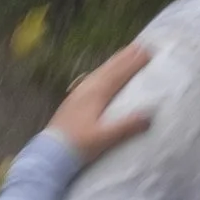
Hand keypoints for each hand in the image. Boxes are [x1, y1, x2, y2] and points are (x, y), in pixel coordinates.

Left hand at [48, 41, 152, 165]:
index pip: (118, 74)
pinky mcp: (73, 100)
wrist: (50, 153)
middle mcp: (87, 89)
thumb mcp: (104, 138)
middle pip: (109, 69)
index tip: (146, 51)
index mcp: (96, 94)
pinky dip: (102, 71)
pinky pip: (92, 78)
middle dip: (125, 57)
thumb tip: (149, 115)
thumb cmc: (78, 145)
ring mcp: (79, 93)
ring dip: (114, 62)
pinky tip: (101, 74)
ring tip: (124, 54)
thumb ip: (126, 126)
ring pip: (100, 72)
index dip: (133, 63)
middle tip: (139, 45)